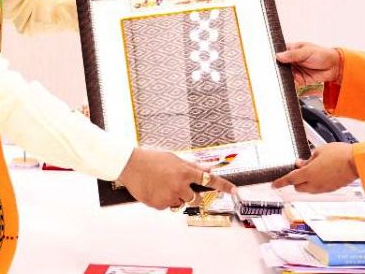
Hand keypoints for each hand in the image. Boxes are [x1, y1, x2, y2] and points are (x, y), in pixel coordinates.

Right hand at [117, 148, 235, 208]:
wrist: (130, 165)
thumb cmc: (153, 159)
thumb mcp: (174, 159)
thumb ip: (192, 166)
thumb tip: (209, 169)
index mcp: (185, 172)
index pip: (209, 180)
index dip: (223, 185)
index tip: (234, 190)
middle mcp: (179, 185)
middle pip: (194, 198)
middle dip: (190, 195)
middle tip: (177, 186)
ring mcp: (169, 196)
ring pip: (179, 203)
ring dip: (174, 197)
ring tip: (161, 185)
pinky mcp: (159, 204)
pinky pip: (166, 206)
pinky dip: (162, 200)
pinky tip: (154, 189)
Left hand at [270, 143, 358, 192]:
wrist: (357, 163)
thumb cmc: (340, 154)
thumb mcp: (320, 151)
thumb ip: (308, 159)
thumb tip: (301, 163)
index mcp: (308, 173)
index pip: (289, 179)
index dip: (280, 182)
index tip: (274, 185)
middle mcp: (314, 183)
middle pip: (298, 187)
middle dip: (295, 180)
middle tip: (300, 169)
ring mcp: (323, 188)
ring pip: (308, 189)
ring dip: (305, 182)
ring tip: (313, 169)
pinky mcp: (331, 189)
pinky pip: (318, 188)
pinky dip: (315, 183)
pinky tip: (321, 173)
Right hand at [275, 42, 341, 85]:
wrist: (335, 67)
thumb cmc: (323, 54)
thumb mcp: (307, 52)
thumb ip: (292, 55)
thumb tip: (278, 55)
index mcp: (292, 49)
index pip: (279, 52)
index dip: (274, 57)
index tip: (268, 60)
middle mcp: (291, 60)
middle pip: (279, 65)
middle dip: (276, 68)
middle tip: (273, 71)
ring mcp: (295, 70)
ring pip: (284, 74)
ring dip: (282, 77)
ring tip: (280, 77)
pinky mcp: (299, 79)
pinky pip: (290, 82)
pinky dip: (288, 84)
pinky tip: (286, 83)